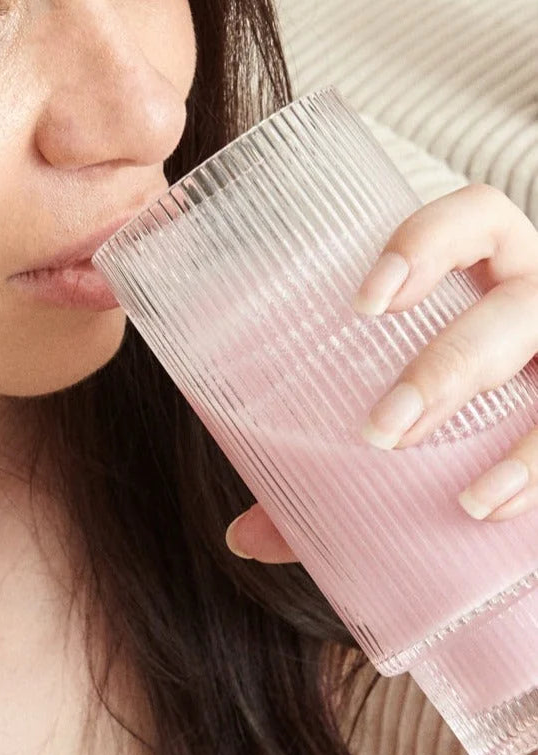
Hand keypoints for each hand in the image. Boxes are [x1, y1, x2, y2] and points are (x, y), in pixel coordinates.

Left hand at [225, 184, 537, 563]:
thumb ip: (318, 464)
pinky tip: (497, 506)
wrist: (523, 434)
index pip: (474, 218)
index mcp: (487, 266)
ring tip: (468, 501)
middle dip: (448, 368)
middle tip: (384, 430)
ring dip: (524, 443)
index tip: (363, 304)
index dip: (427, 244)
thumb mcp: (393, 405)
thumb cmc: (444, 399)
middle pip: (513, 310)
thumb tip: (244, 536)